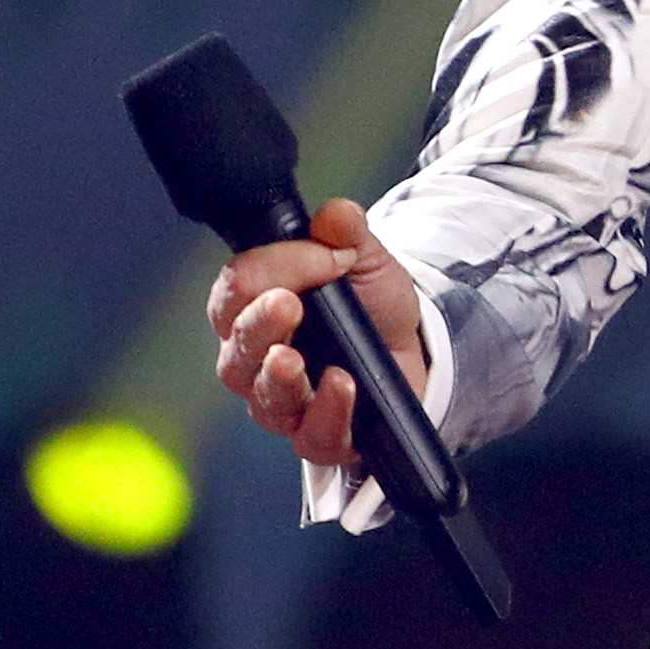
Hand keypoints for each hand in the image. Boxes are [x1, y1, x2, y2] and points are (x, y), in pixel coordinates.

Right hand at [208, 198, 430, 467]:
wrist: (412, 350)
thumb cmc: (371, 304)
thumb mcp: (367, 261)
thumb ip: (348, 235)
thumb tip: (336, 213)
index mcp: (254, 306)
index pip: (238, 287)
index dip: (275, 267)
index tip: (329, 255)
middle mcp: (256, 358)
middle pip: (236, 348)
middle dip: (259, 324)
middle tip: (287, 304)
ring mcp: (284, 401)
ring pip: (262, 397)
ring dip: (277, 378)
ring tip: (295, 359)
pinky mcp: (319, 434)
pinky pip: (311, 435)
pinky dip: (325, 412)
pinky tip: (343, 386)